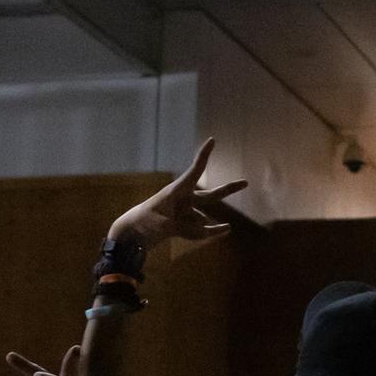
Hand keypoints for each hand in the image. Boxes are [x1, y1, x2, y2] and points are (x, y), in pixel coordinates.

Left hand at [108, 138, 247, 250]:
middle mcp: (183, 201)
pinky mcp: (181, 225)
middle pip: (210, 196)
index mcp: (177, 192)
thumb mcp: (166, 225)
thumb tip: (214, 230)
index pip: (195, 171)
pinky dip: (210, 232)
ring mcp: (183, 213)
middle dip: (228, 190)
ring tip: (218, 228)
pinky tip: (223, 229)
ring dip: (208, 227)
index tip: (212, 140)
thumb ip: (192, 229)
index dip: (204, 156)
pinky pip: (200, 229)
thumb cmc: (145, 223)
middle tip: (246, 183)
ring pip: (203, 219)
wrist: (129, 235)